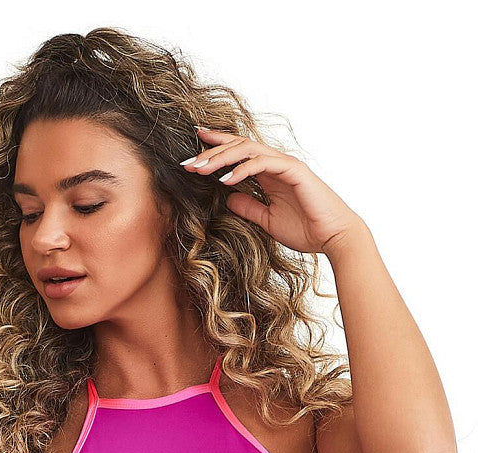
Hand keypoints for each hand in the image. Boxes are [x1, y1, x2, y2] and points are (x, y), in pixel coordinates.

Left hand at [181, 127, 363, 255]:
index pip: (238, 153)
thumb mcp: (267, 220)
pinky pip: (262, 163)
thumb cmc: (306, 230)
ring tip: (200, 169)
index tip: (193, 151)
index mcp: (269, 173)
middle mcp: (276, 164)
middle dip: (210, 152)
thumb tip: (228, 198)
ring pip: (247, 149)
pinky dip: (242, 169)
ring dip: (221, 158)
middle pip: (238, 146)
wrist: (333, 238)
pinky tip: (225, 180)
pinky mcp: (294, 171)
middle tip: (187, 162)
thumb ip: (249, 207)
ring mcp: (285, 165)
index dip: (216, 148)